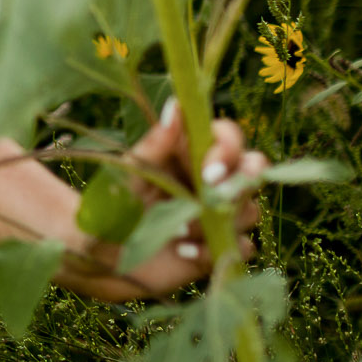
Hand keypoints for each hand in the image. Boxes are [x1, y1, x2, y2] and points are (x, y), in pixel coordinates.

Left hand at [84, 102, 267, 300]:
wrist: (107, 254)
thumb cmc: (116, 205)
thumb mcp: (130, 175)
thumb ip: (154, 145)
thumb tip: (176, 106)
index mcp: (191, 154)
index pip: (228, 136)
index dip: (228, 149)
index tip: (209, 171)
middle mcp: (212, 180)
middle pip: (254, 167)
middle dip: (242, 182)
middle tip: (213, 196)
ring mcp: (221, 213)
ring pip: (250, 209)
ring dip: (214, 221)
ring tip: (175, 230)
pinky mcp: (222, 246)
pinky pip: (241, 247)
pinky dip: (212, 250)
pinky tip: (182, 251)